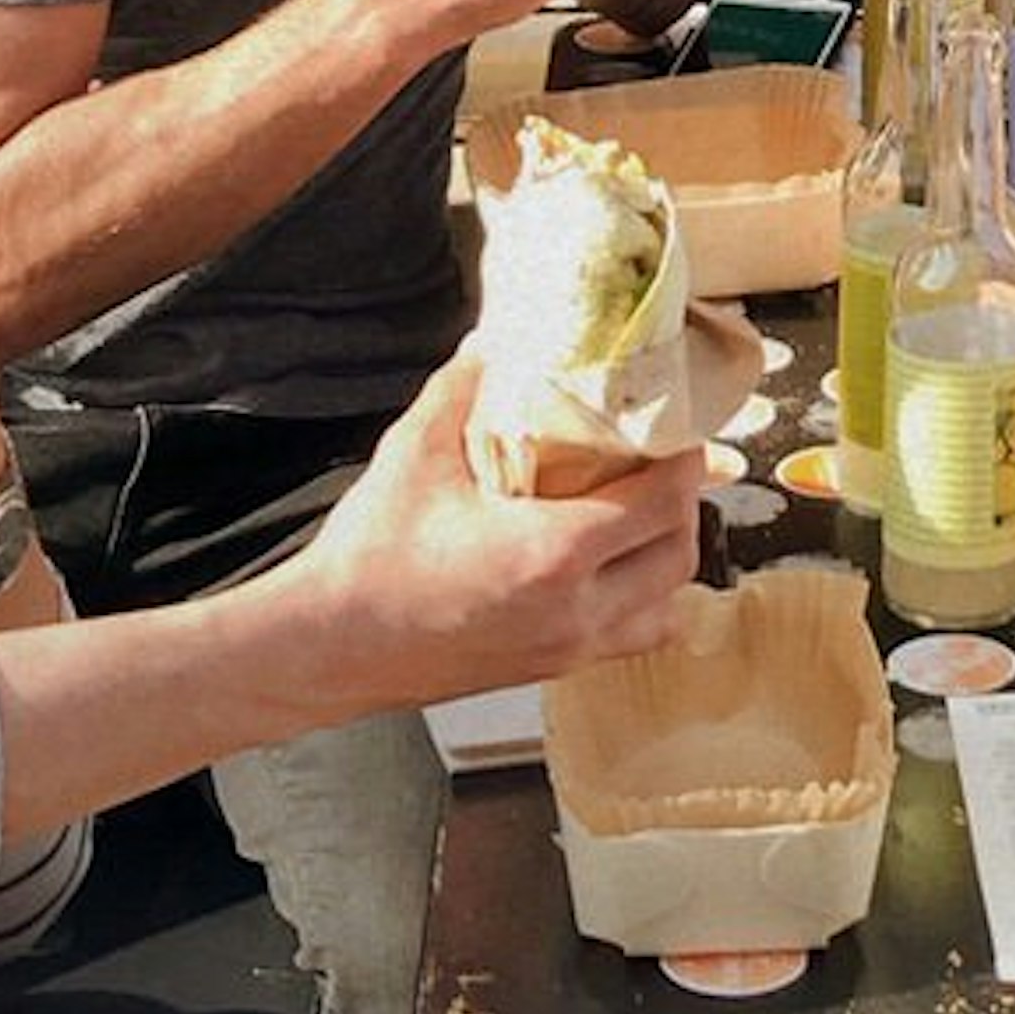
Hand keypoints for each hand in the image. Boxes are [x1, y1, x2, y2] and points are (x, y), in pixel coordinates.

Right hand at [291, 348, 709, 703]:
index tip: (680, 429)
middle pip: (680, 555)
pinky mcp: (549, 671)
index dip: (684, 460)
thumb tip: (490, 342)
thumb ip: (460, 390)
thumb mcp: (413, 456)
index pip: (664, 502)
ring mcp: (566, 649)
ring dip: (667, 561)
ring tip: (642, 518)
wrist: (330, 648)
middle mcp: (575, 610)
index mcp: (553, 552)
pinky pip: (627, 639)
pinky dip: (640, 604)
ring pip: (664, 608)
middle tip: (662, 464)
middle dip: (684, 505)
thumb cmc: (368, 561)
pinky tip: (609, 569)